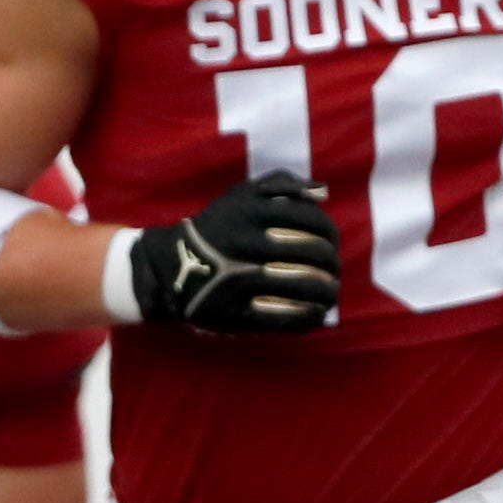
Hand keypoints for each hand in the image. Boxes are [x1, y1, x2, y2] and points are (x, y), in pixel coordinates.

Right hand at [122, 174, 339, 331]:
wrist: (168, 266)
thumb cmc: (218, 227)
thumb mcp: (242, 194)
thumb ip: (283, 186)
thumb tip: (325, 194)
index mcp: (250, 211)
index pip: (312, 220)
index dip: (330, 235)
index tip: (332, 246)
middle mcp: (244, 242)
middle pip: (312, 253)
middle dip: (332, 264)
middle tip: (334, 272)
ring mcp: (237, 279)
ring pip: (302, 285)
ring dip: (327, 291)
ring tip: (331, 294)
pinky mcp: (232, 312)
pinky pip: (282, 316)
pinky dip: (307, 315)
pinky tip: (317, 313)